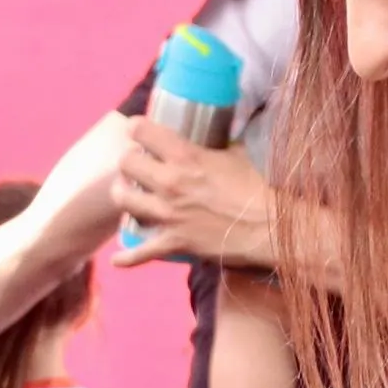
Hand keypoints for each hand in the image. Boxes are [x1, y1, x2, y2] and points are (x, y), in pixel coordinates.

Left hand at [109, 117, 276, 269]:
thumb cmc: (258, 188)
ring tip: (130, 195)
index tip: (137, 131)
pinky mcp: (173, 242)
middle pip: (125, 163)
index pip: (142, 131)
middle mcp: (170, 182)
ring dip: (124, 195)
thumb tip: (217, 130)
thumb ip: (217, 142)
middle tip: (138, 165)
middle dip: (129, 162)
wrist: (270, 227)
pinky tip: (117, 259)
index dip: (136, 128)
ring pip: (123, 199)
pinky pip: (140, 253)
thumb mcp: (237, 153)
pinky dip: (127, 258)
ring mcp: (168, 214)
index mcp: (186, 156)